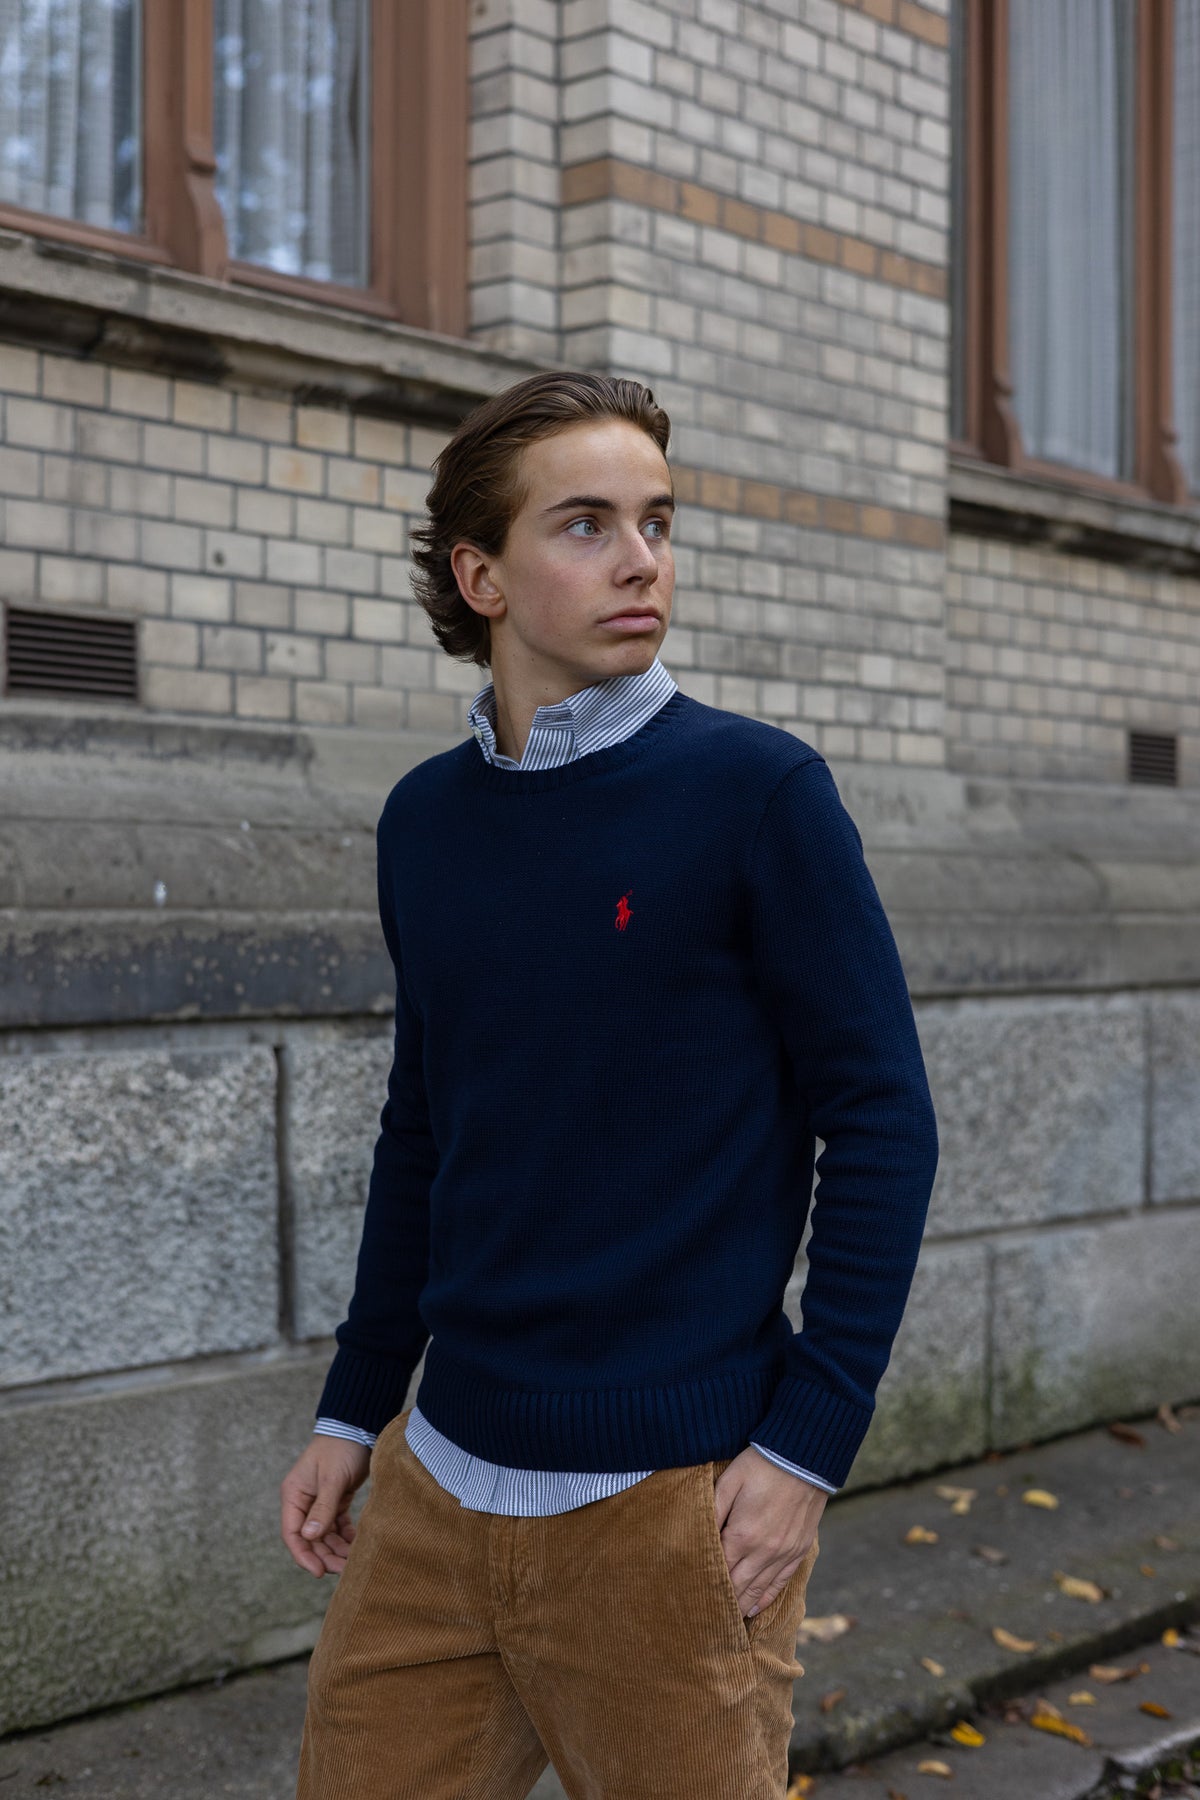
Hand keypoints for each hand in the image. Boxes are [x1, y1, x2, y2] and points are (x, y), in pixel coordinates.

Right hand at [281, 1435, 371, 1576]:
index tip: (319, 1572)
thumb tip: (309, 1537)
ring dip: (336, 1550)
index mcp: (294, 1495)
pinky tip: (357, 1545)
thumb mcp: (332, 1478)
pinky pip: (337, 1526)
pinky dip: (345, 1537)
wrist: (358, 1428)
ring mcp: (319, 1502)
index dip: (304, 1555)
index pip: (292, 1533)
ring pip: (325, 1535)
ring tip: (352, 1562)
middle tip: (343, 1570)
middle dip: (325, 1556)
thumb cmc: (341, 1448)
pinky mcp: (336, 1500)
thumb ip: (322, 1508)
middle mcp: (304, 1501)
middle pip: (310, 1538)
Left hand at [713, 1447, 827, 1616]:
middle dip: (722, 1603)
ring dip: (742, 1605)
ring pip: (759, 1590)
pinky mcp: (799, 1550)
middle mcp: (764, 1551)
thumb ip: (713, 1510)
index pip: (719, 1572)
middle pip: (738, 1588)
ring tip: (726, 1620)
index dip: (706, 1587)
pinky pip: (781, 1583)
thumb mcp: (729, 1480)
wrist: (805, 1457)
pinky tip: (754, 1609)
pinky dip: (766, 1598)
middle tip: (704, 1619)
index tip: (692, 1600)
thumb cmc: (761, 1464)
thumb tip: (698, 1535)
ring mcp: (784, 1553)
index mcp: (742, 1535)